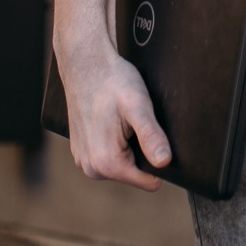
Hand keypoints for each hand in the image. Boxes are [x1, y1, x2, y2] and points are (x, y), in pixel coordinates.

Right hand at [57, 38, 170, 189]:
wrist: (86, 64)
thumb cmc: (113, 81)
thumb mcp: (138, 106)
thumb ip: (151, 136)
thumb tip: (164, 163)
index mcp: (107, 163)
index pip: (150, 182)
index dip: (158, 158)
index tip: (151, 134)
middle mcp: (91, 169)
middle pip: (135, 174)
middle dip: (141, 151)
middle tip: (134, 122)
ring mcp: (83, 161)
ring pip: (123, 166)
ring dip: (128, 146)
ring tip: (122, 120)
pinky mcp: (81, 152)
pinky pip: (109, 157)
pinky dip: (115, 142)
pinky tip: (112, 122)